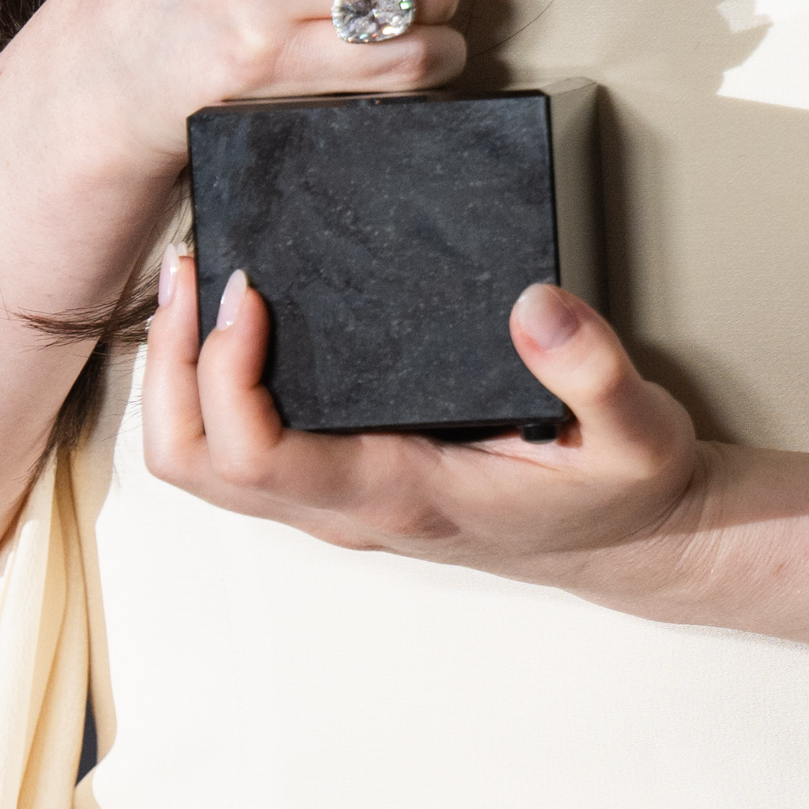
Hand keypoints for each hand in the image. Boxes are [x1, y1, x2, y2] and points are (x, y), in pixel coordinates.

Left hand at [141, 249, 708, 598]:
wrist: (634, 544)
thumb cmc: (623, 490)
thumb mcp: (638, 431)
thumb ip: (593, 370)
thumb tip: (533, 305)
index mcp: (399, 493)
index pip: (257, 458)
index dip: (225, 374)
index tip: (251, 287)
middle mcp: (348, 508)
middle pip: (195, 465)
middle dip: (170, 365)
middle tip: (194, 264)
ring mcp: (338, 501)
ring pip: (203, 462)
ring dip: (178, 372)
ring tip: (198, 277)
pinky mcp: (344, 479)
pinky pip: (239, 445)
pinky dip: (210, 382)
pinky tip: (236, 315)